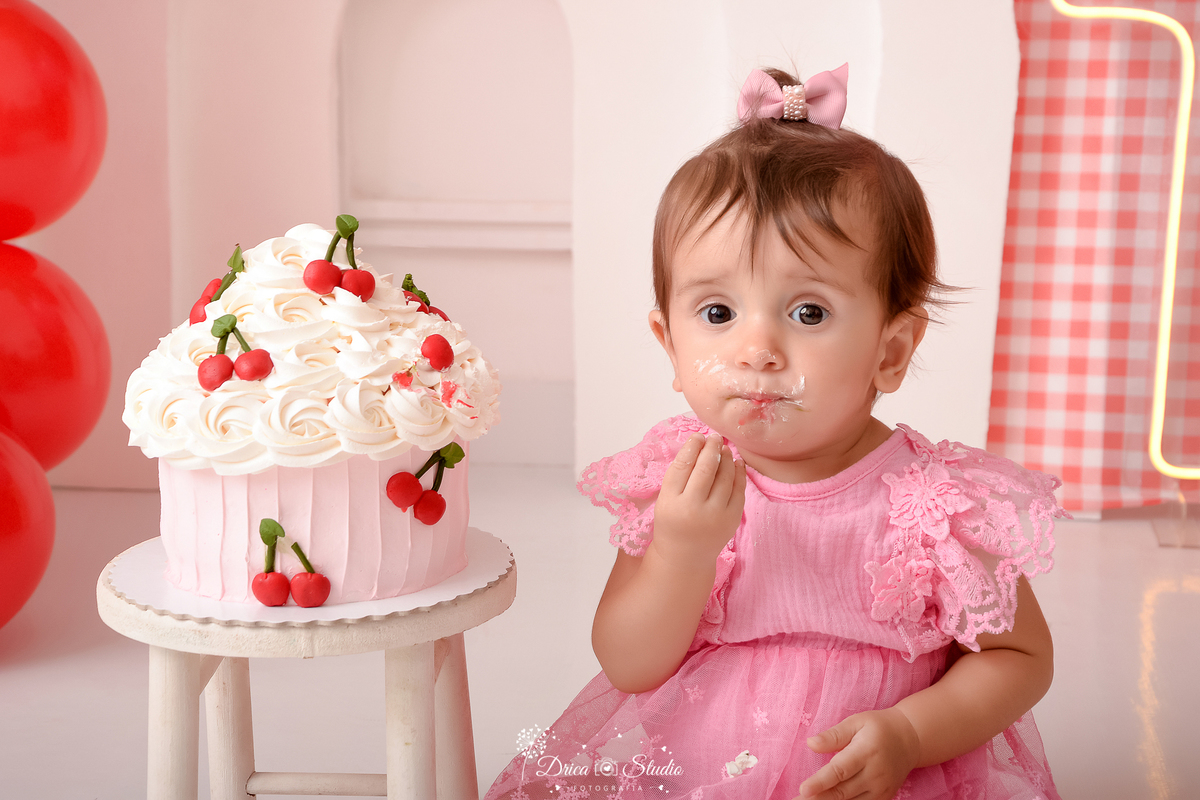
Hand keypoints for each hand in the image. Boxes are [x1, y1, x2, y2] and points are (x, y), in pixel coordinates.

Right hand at [650, 434, 745, 568]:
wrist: (686, 557)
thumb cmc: (672, 523)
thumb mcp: (665, 500)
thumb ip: (678, 476)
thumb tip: (699, 445)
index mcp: (671, 502)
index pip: (682, 466)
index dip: (692, 447)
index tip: (698, 437)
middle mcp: (693, 508)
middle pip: (705, 469)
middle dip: (711, 448)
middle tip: (714, 437)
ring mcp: (715, 515)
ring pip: (724, 477)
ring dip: (726, 458)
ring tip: (725, 448)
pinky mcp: (732, 519)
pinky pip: (738, 489)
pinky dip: (739, 472)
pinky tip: (736, 462)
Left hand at [796, 708, 919, 799]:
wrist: (909, 739)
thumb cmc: (877, 727)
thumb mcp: (856, 722)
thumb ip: (834, 735)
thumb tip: (810, 744)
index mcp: (866, 752)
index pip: (840, 770)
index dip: (821, 782)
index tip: (803, 789)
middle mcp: (875, 774)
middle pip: (842, 792)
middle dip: (818, 799)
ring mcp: (881, 789)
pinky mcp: (884, 798)